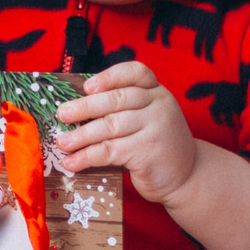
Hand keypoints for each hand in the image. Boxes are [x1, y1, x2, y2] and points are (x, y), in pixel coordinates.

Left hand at [54, 61, 199, 204]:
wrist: (188, 176)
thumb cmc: (156, 145)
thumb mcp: (148, 119)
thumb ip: (123, 110)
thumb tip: (75, 109)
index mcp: (157, 92)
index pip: (135, 73)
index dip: (109, 77)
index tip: (87, 86)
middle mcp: (160, 105)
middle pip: (116, 99)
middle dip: (85, 107)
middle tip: (62, 114)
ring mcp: (156, 128)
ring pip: (110, 126)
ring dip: (81, 135)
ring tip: (62, 142)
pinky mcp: (148, 152)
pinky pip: (110, 151)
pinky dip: (87, 157)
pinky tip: (72, 162)